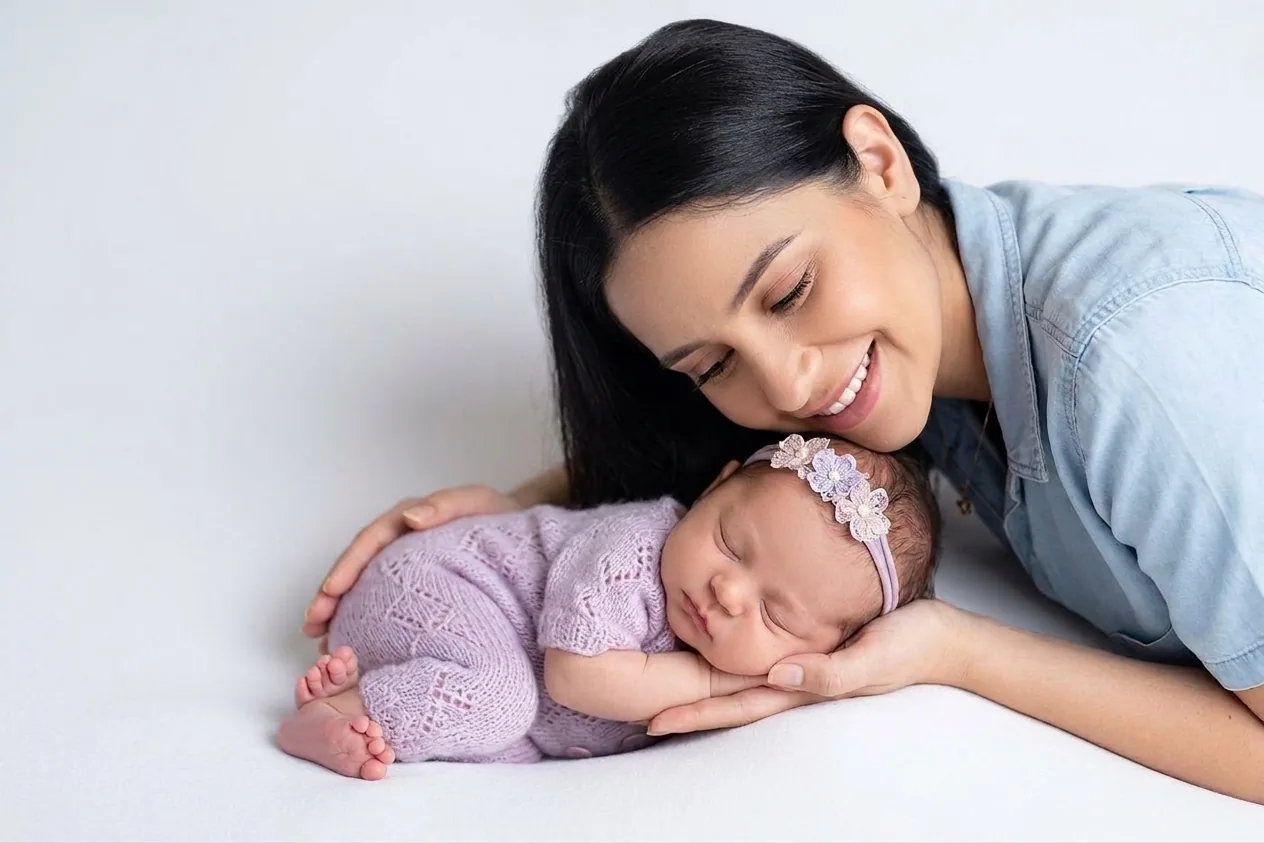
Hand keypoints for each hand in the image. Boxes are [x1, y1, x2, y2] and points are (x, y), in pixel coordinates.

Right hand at [302, 485, 521, 647]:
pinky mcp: (414, 589)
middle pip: (356, 567)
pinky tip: (351, 643)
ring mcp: (404, 567)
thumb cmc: (498, 517)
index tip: (331, 591)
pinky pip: (380, 602)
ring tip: (320, 640)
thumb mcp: (477, 503)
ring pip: (362, 587)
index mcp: (408, 522)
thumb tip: (409, 516)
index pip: (369, 541)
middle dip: (330, 594)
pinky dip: (362, 619)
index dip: (348, 566)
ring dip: (338, 611)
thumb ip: (446, 505)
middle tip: (313, 624)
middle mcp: (398, 543)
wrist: (523, 538)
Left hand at [648, 599, 966, 734]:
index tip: (656, 719)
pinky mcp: (815, 650)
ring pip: (744, 684)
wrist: (945, 636)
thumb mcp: (872, 658)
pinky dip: (734, 668)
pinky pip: (766, 662)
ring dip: (706, 693)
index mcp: (804, 687)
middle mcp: (798, 682)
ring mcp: (806, 669)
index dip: (697, 712)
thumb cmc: (913, 645)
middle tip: (642, 713)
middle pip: (731, 699)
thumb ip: (830, 672)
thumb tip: (780, 676)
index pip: (738, 704)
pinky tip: (717, 664)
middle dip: (689, 708)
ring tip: (667, 695)